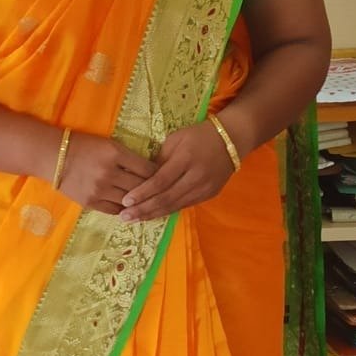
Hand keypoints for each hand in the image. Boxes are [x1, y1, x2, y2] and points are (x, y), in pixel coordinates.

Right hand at [55, 132, 156, 214]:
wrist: (53, 156)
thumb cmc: (84, 146)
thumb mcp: (109, 144)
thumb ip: (129, 157)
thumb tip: (151, 172)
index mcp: (115, 154)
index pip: (147, 169)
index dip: (159, 174)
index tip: (164, 177)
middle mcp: (109, 173)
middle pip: (141, 187)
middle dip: (152, 190)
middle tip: (160, 192)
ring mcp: (99, 190)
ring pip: (129, 201)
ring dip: (139, 202)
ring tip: (145, 201)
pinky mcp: (90, 202)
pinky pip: (115, 210)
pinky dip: (124, 209)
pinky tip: (129, 207)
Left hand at [119, 122, 235, 221]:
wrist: (231, 139)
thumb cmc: (198, 135)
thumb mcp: (175, 139)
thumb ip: (159, 160)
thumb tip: (143, 179)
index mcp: (186, 159)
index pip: (160, 181)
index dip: (142, 193)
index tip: (125, 201)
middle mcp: (196, 176)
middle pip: (166, 198)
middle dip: (143, 209)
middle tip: (125, 217)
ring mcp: (205, 188)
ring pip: (175, 206)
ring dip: (153, 214)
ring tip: (134, 220)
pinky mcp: (209, 195)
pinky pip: (184, 205)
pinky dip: (167, 211)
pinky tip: (153, 215)